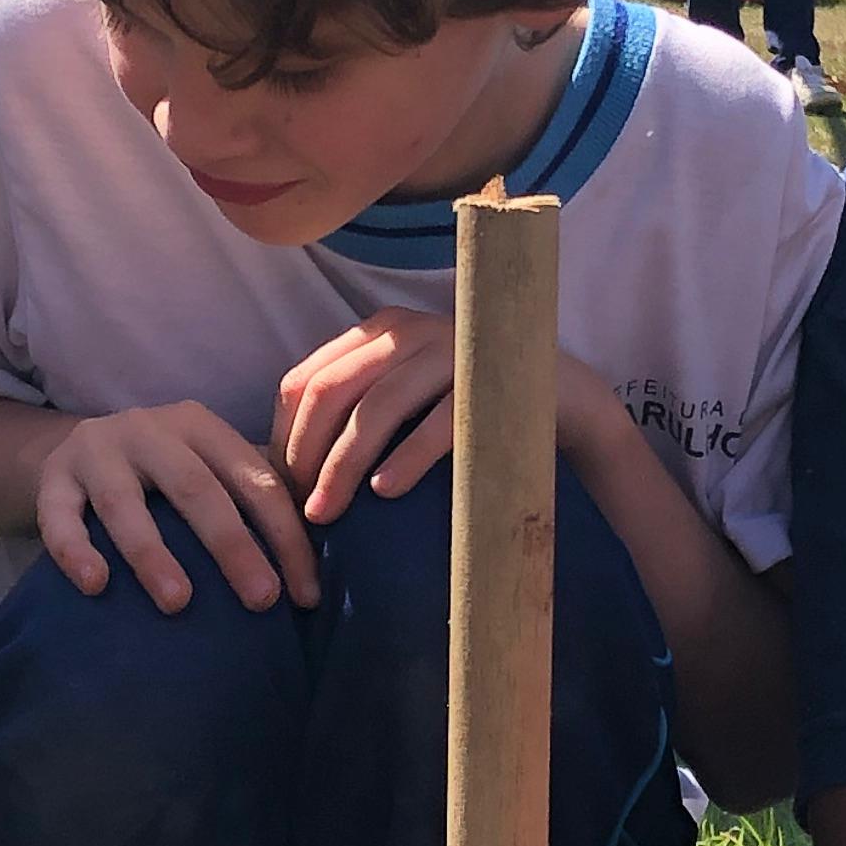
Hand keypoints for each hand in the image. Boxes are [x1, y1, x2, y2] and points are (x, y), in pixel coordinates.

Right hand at [36, 401, 318, 614]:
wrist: (72, 452)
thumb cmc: (162, 473)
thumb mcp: (208, 467)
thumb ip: (256, 494)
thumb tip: (332, 554)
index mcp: (202, 426)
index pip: (255, 480)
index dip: (285, 537)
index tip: (306, 596)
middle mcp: (150, 429)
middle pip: (196, 488)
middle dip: (233, 546)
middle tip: (261, 601)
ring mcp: (97, 450)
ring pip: (125, 502)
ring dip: (153, 553)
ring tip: (178, 602)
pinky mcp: (52, 478)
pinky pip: (60, 515)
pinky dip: (76, 549)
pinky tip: (97, 585)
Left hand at [277, 312, 626, 523]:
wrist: (563, 397)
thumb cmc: (469, 409)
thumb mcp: (407, 396)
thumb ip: (358, 410)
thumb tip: (287, 472)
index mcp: (377, 332)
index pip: (305, 380)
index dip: (284, 438)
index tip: (282, 492)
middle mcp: (406, 331)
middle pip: (330, 392)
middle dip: (304, 456)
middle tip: (300, 512)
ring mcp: (449, 351)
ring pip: (376, 408)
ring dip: (343, 466)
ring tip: (328, 514)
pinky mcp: (488, 381)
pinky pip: (436, 423)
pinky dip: (406, 459)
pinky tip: (386, 492)